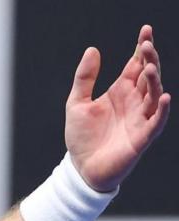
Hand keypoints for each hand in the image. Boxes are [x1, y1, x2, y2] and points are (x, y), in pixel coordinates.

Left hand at [66, 25, 170, 191]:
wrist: (81, 168)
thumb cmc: (82, 137)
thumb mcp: (76, 103)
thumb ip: (85, 78)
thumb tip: (92, 50)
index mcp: (121, 91)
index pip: (136, 65)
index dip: (142, 48)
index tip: (145, 30)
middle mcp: (134, 102)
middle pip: (148, 76)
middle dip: (150, 59)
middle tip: (147, 44)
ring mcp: (140, 118)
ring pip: (154, 95)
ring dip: (155, 81)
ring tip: (150, 67)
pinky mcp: (142, 137)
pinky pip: (157, 121)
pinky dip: (162, 109)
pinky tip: (164, 96)